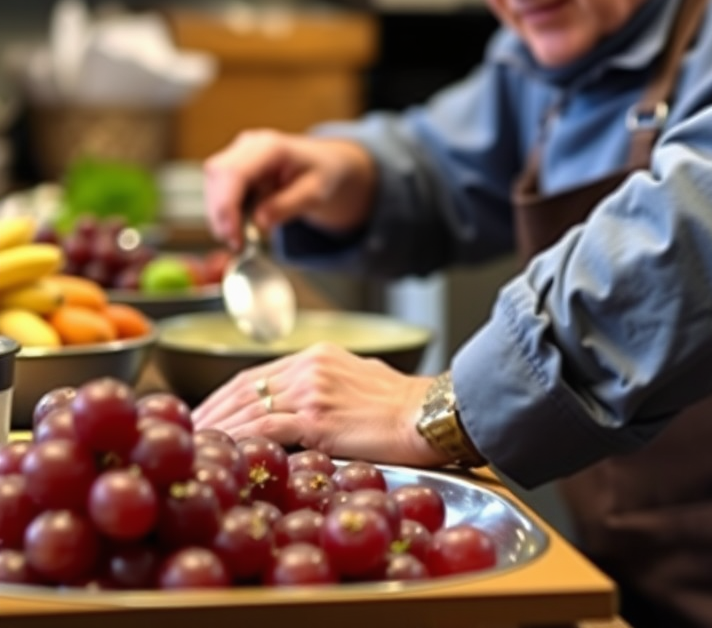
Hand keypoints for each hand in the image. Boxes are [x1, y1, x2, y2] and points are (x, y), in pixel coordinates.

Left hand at [191, 342, 443, 465]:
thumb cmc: (403, 405)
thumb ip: (329, 386)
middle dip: (211, 412)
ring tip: (195, 447)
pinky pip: (266, 429)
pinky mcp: (318, 418)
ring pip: (249, 409)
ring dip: (218, 429)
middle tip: (185, 433)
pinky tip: (224, 453)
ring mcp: (312, 391)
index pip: (256, 375)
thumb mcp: (361, 380)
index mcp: (318, 356)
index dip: (222, 396)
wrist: (428, 414)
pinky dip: (239, 441)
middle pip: (244, 389)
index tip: (202, 414)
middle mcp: (310, 367)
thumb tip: (308, 407)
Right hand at [203, 129, 377, 248]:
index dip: (225, 205)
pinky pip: (218, 191)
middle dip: (220, 214)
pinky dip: (225, 213)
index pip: (234, 172)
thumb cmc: (323, 174)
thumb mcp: (316, 193)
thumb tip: (259, 221)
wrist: (326, 164)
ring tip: (240, 238)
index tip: (231, 236)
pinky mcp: (233, 168)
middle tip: (236, 244)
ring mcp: (238, 154)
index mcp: (271, 146)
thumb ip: (288, 205)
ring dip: (220, 216)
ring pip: (212, 185)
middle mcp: (249, 145)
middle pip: (216, 176)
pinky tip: (240, 225)